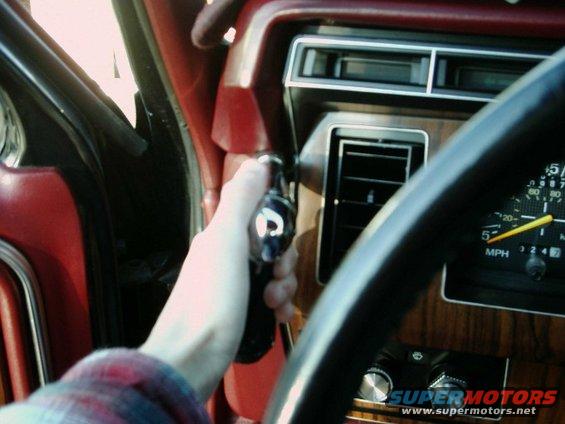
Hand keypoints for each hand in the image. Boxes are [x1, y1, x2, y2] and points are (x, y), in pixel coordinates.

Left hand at [140, 159, 297, 399]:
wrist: (191, 360)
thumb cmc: (207, 302)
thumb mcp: (226, 242)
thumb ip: (241, 201)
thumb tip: (256, 163)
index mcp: (221, 237)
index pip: (261, 217)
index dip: (279, 229)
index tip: (280, 246)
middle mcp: (226, 258)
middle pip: (272, 247)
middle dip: (284, 262)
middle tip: (276, 277)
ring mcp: (233, 286)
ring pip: (273, 274)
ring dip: (283, 286)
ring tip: (273, 302)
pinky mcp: (241, 311)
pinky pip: (269, 299)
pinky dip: (279, 305)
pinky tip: (278, 315)